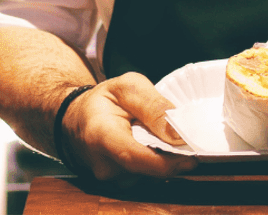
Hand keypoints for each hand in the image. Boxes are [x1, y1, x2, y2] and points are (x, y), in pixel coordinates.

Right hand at [61, 72, 198, 183]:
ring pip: (147, 175)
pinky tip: (156, 147)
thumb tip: (177, 133)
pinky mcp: (116, 181)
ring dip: (163, 160)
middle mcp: (102, 162)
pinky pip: (143, 176)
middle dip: (172, 159)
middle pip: (146, 169)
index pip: (134, 157)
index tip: (191, 158)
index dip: (165, 162)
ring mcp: (108, 176)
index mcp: (100, 134)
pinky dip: (155, 163)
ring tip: (165, 139)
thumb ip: (153, 106)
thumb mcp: (128, 87)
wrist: (77, 117)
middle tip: (189, 143)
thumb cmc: (104, 99)